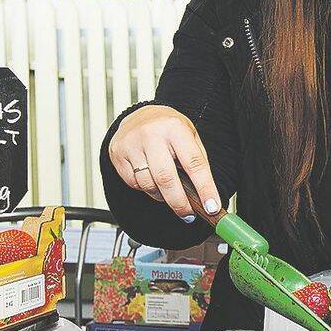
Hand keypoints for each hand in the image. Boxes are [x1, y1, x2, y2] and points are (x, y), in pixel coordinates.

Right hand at [109, 105, 221, 221]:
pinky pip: (134, 183)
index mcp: (175, 128)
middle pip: (167, 179)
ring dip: (162, 197)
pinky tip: (152, 179)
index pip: (193, 163)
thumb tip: (207, 196)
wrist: (139, 115)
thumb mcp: (189, 136)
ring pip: (148, 185)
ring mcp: (131, 144)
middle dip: (179, 203)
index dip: (205, 188)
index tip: (211, 208)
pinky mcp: (118, 154)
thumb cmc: (168, 128)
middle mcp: (151, 134)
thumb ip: (197, 162)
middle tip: (188, 214)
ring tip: (169, 192)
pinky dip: (146, 188)